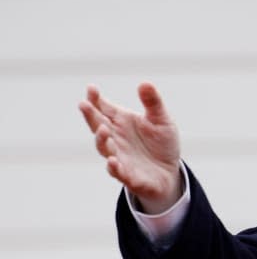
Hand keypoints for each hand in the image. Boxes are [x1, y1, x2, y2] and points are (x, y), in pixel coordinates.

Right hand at [79, 82, 181, 213]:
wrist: (169, 172)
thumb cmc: (161, 143)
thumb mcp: (162, 120)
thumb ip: (153, 103)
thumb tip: (145, 83)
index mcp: (121, 121)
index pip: (104, 108)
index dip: (96, 99)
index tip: (91, 88)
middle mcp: (115, 138)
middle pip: (97, 125)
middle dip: (90, 115)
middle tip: (84, 104)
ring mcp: (119, 156)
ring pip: (104, 148)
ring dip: (101, 139)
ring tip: (103, 129)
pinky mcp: (128, 175)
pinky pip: (117, 172)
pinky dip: (113, 167)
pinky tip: (112, 160)